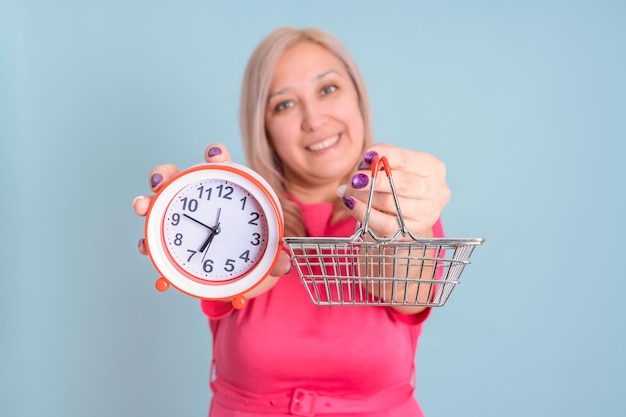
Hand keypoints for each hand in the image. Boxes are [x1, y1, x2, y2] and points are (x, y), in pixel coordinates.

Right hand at [132, 142, 291, 297]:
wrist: (241, 268)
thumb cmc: (253, 245)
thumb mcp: (268, 248)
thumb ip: (276, 255)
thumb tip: (285, 264)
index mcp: (225, 190)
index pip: (220, 165)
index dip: (216, 156)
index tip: (214, 155)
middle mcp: (197, 198)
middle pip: (176, 176)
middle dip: (164, 174)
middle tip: (160, 181)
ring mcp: (179, 217)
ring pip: (157, 203)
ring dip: (146, 202)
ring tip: (142, 206)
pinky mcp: (170, 240)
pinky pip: (154, 239)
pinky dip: (147, 242)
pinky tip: (146, 247)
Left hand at [339, 143, 450, 239]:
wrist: (406, 211)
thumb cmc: (398, 180)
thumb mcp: (392, 162)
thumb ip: (379, 158)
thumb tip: (363, 164)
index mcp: (433, 167)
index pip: (406, 159)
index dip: (384, 156)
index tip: (365, 156)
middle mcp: (436, 190)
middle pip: (402, 184)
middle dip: (374, 180)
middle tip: (355, 179)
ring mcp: (428, 213)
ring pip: (391, 204)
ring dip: (365, 197)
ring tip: (349, 191)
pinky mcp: (414, 231)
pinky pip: (386, 224)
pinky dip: (365, 214)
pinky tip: (352, 204)